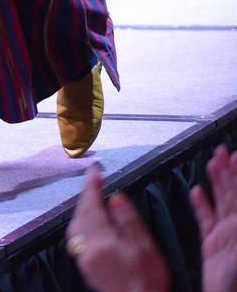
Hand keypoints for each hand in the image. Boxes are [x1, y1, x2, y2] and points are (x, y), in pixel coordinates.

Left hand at [66, 164, 170, 291]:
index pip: (91, 206)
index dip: (91, 185)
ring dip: (83, 208)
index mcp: (102, 244)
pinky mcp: (86, 268)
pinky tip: (93, 220)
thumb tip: (115, 198)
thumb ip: (129, 221)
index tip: (94, 170)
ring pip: (76, 226)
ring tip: (94, 197)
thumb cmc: (148, 281)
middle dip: (86, 196)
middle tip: (95, 181)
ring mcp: (84, 261)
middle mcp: (88, 252)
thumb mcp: (146, 248)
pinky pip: (78, 237)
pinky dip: (83, 222)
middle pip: (80, 215)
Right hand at [190, 145, 236, 291]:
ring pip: (221, 203)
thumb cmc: (235, 279)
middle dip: (228, 171)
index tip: (235, 156)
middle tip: (222, 151)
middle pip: (232, 194)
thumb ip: (233, 217)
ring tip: (211, 163)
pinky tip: (197, 193)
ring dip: (216, 182)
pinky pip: (206, 221)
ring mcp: (226, 237)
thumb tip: (235, 198)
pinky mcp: (213, 246)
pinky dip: (201, 205)